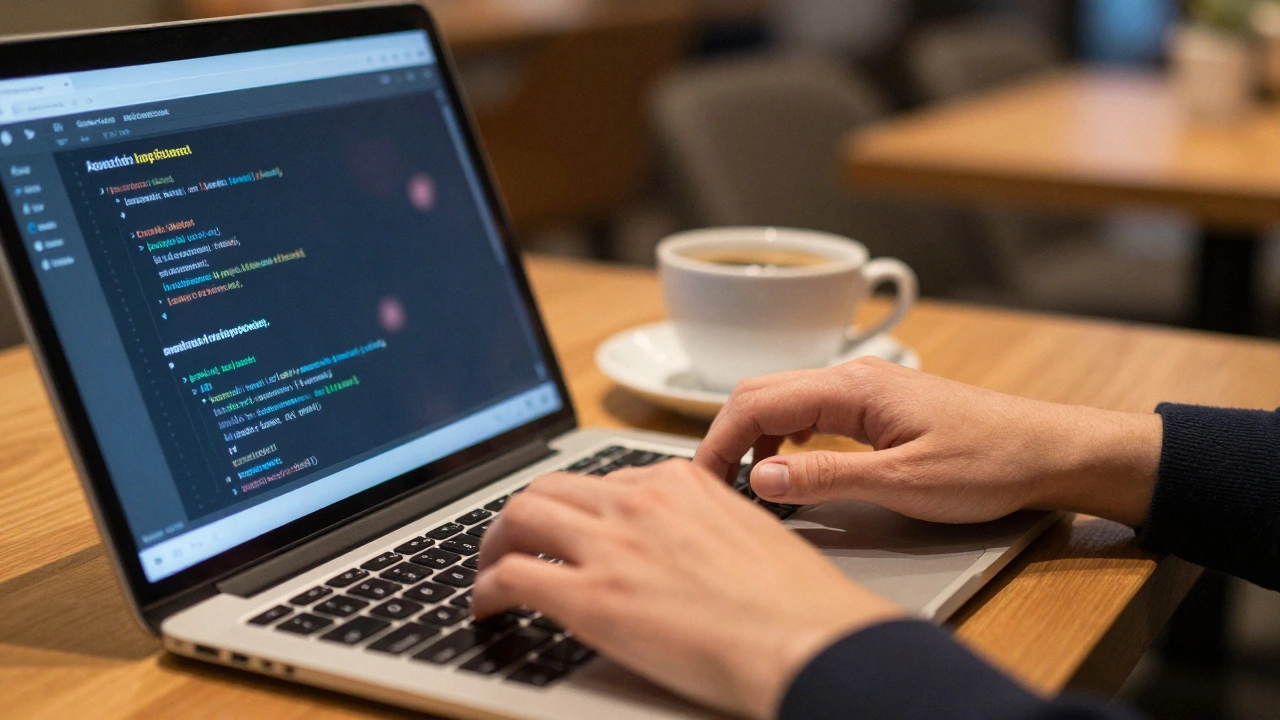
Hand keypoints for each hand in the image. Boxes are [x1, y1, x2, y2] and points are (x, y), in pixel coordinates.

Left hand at [473, 460, 903, 718]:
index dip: (575, 507)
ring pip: (520, 516)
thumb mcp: (747, 534)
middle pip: (550, 488)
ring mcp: (611, 546)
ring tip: (489, 569)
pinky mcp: (591, 597)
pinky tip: (487, 605)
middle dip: (524, 515)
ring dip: (494, 543)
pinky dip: (486, 587)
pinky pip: (511, 574)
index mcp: (679, 483)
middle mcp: (639, 502)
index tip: (567, 526)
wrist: (807, 639)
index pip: (603, 481)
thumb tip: (677, 548)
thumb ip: (700, 526)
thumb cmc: (796, 603)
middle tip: (513, 541)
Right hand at [695, 357, 1161, 527]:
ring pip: (784, 401)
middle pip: (761, 393)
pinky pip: (811, 413)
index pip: (756, 401)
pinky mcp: (877, 407)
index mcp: (851, 387)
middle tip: (711, 487)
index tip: (699, 482)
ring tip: (746, 486)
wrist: (1049, 451)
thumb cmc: (988, 464)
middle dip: (727, 437)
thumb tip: (760, 479)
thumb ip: (826, 479)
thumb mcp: (903, 484)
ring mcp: (865, 390)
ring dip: (755, 438)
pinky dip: (785, 439)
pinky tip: (790, 472)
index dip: (717, 442)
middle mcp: (852, 378)